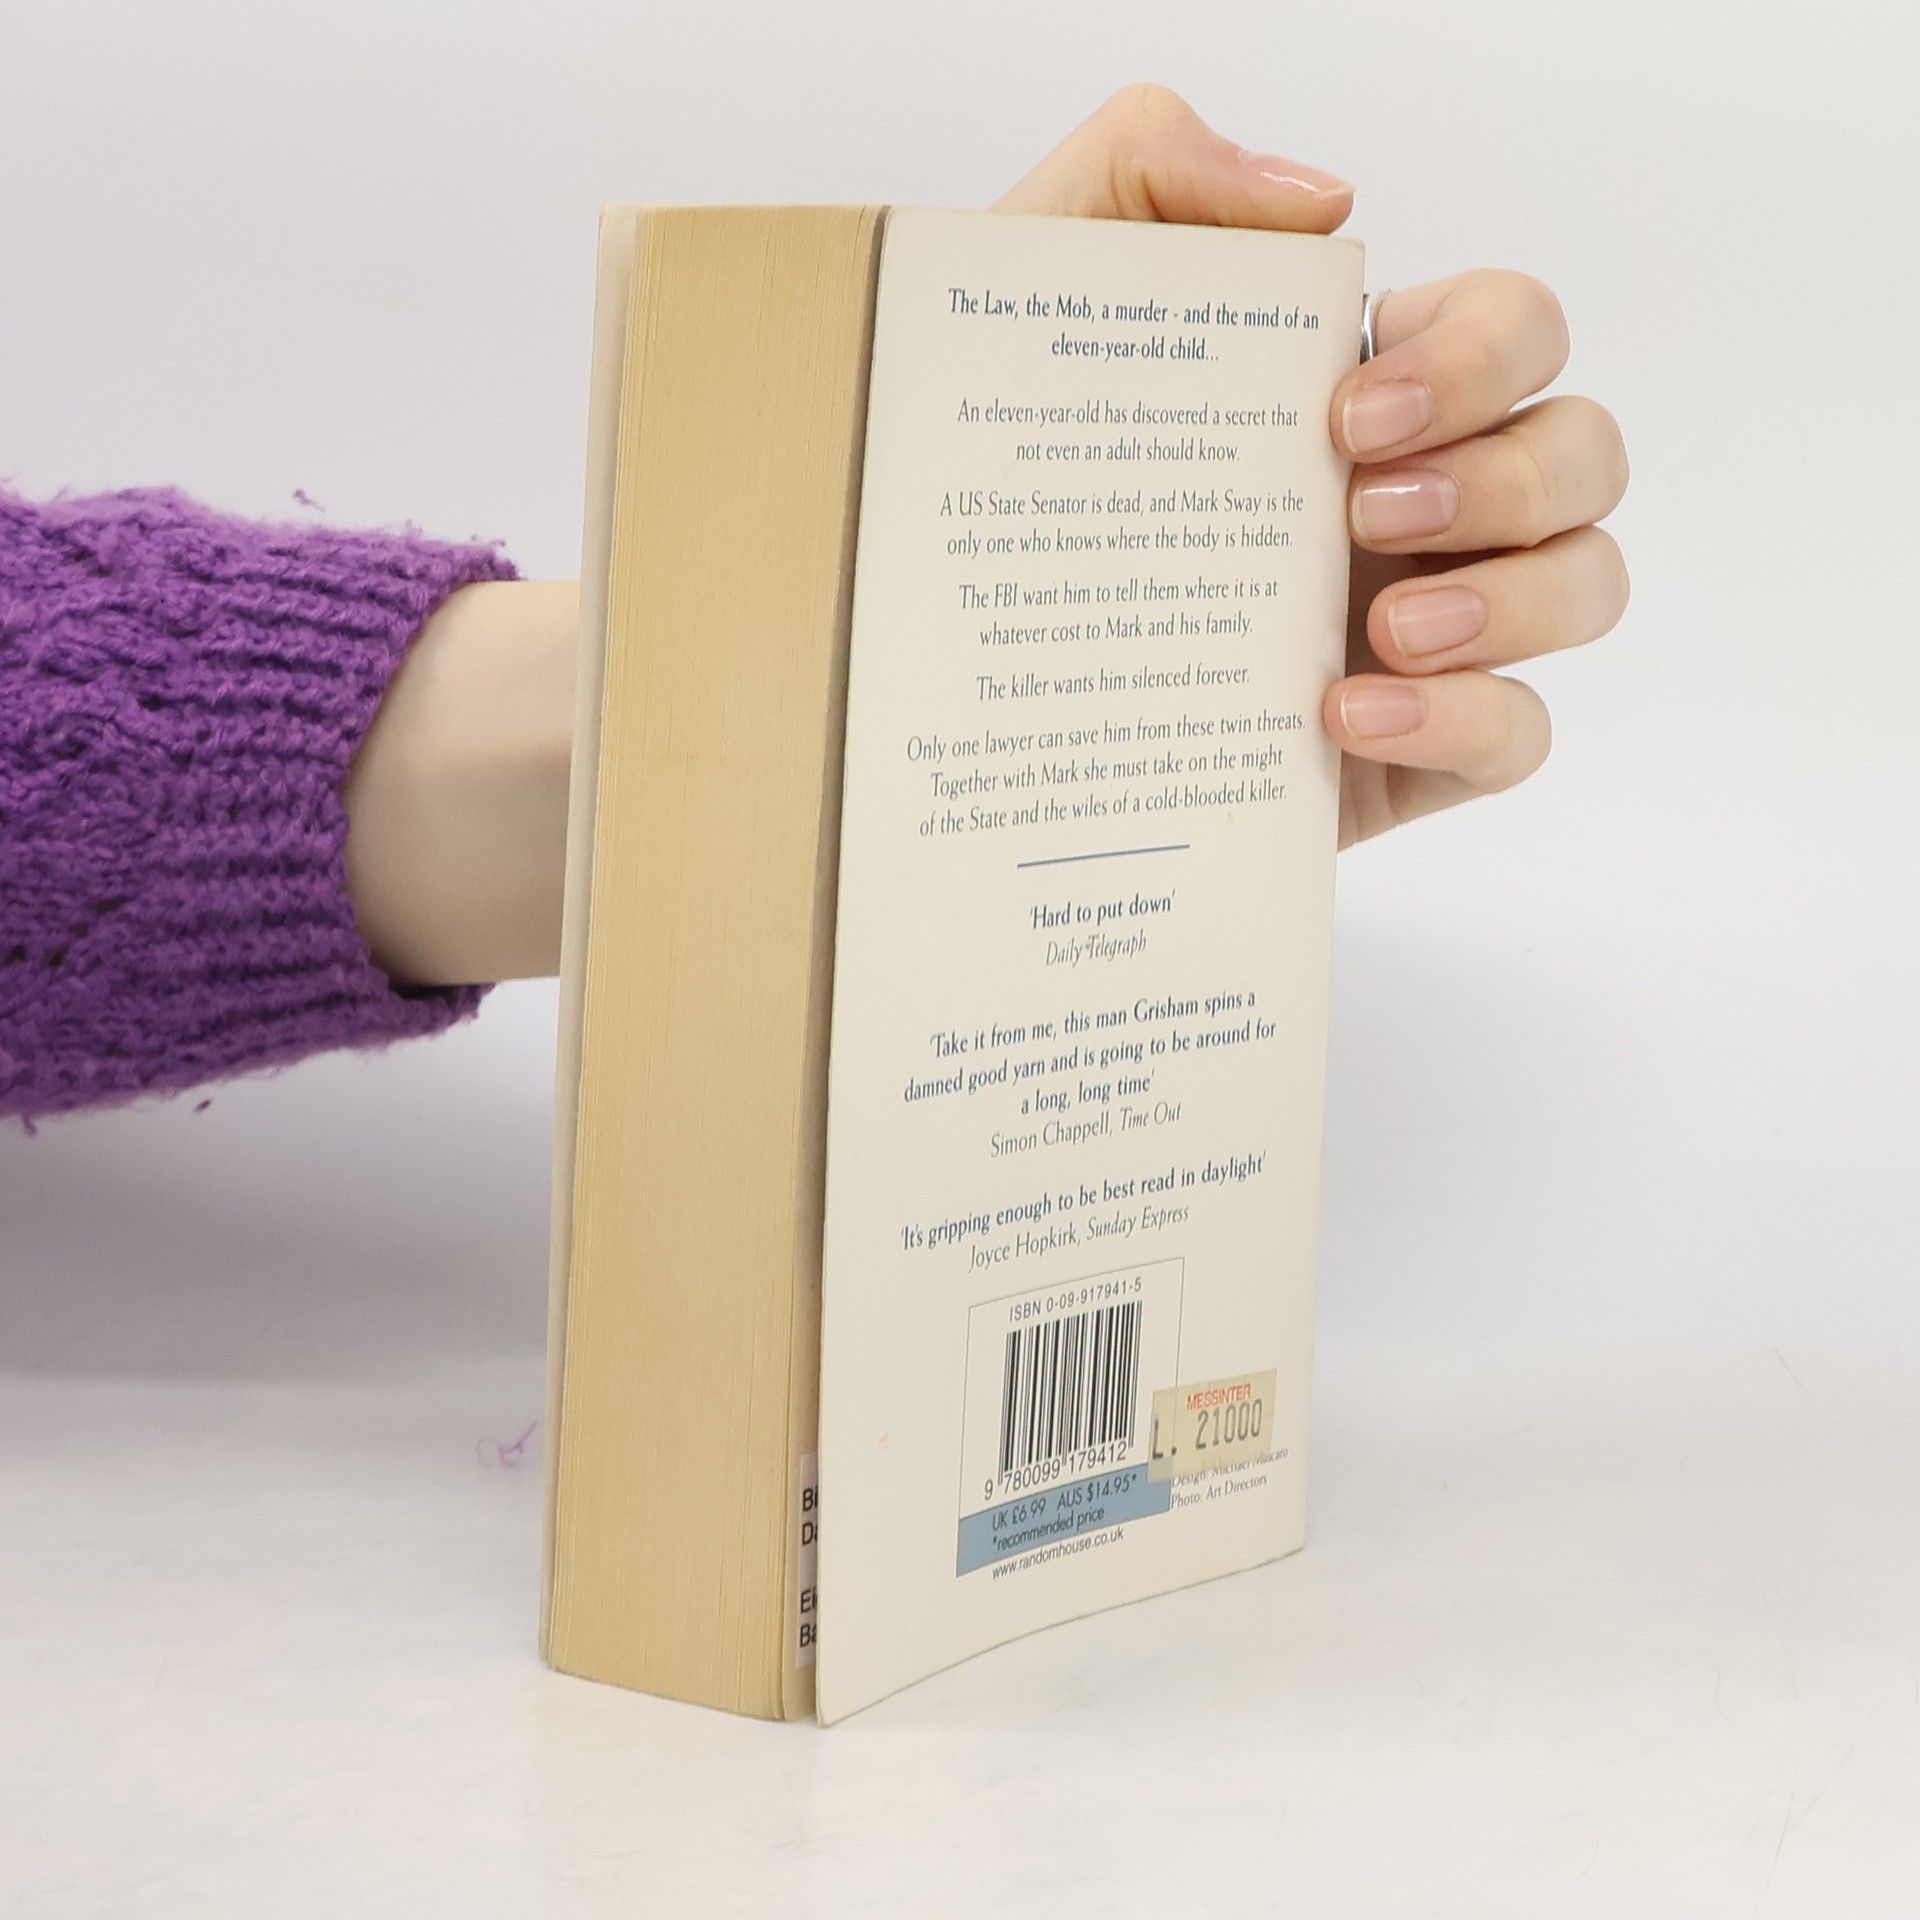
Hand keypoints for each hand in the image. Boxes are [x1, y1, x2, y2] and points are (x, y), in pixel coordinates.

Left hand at [995, 86, 1628, 844]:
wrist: (960, 654)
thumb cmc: (1014, 468)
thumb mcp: (1041, 291)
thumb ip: (1154, 169)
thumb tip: (1324, 199)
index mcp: (1373, 389)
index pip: (1517, 330)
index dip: (1479, 359)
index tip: (1351, 413)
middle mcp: (1428, 499)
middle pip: (1584, 453)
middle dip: (1505, 478)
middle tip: (1364, 513)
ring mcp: (1435, 628)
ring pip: (1587, 585)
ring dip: (1516, 599)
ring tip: (1384, 627)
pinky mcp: (1414, 750)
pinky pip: (1520, 735)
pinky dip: (1466, 721)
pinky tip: (1346, 718)